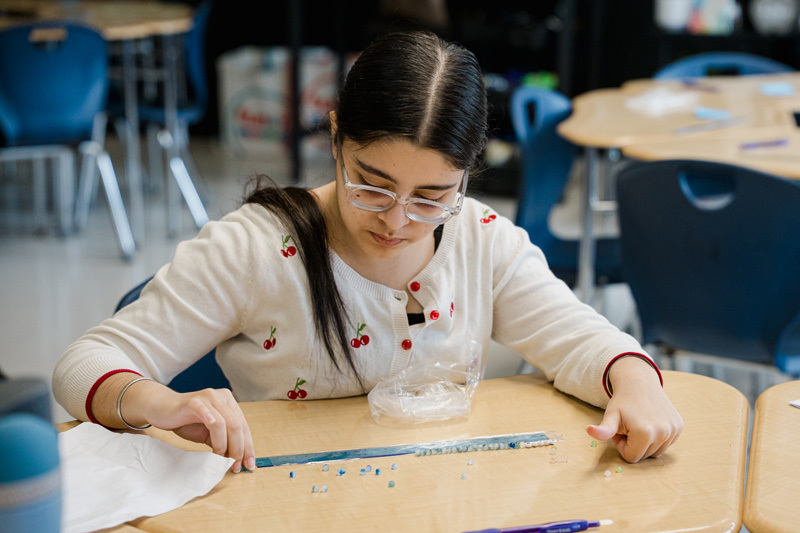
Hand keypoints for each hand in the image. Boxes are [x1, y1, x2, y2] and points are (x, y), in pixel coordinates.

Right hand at [126, 381, 255, 472]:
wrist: (161, 408)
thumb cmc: (186, 421)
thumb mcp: (209, 433)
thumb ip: (223, 441)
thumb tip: (236, 460)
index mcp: (229, 403)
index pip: (244, 427)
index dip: (248, 447)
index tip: (248, 464)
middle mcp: (222, 397)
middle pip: (237, 426)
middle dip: (239, 449)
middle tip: (235, 466)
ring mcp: (208, 397)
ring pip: (225, 422)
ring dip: (225, 444)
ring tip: (220, 458)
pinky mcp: (194, 401)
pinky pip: (207, 412)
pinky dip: (212, 423)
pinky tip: (213, 437)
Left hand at [585, 357, 682, 462]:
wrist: (639, 381)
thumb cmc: (622, 401)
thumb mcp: (610, 416)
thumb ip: (603, 430)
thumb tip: (589, 431)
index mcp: (644, 434)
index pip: (631, 457)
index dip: (622, 445)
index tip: (621, 429)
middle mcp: (662, 433)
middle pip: (644, 456)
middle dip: (633, 444)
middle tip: (630, 425)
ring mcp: (673, 430)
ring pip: (655, 452)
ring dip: (645, 442)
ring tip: (639, 423)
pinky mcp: (679, 427)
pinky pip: (665, 443)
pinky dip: (657, 437)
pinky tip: (651, 421)